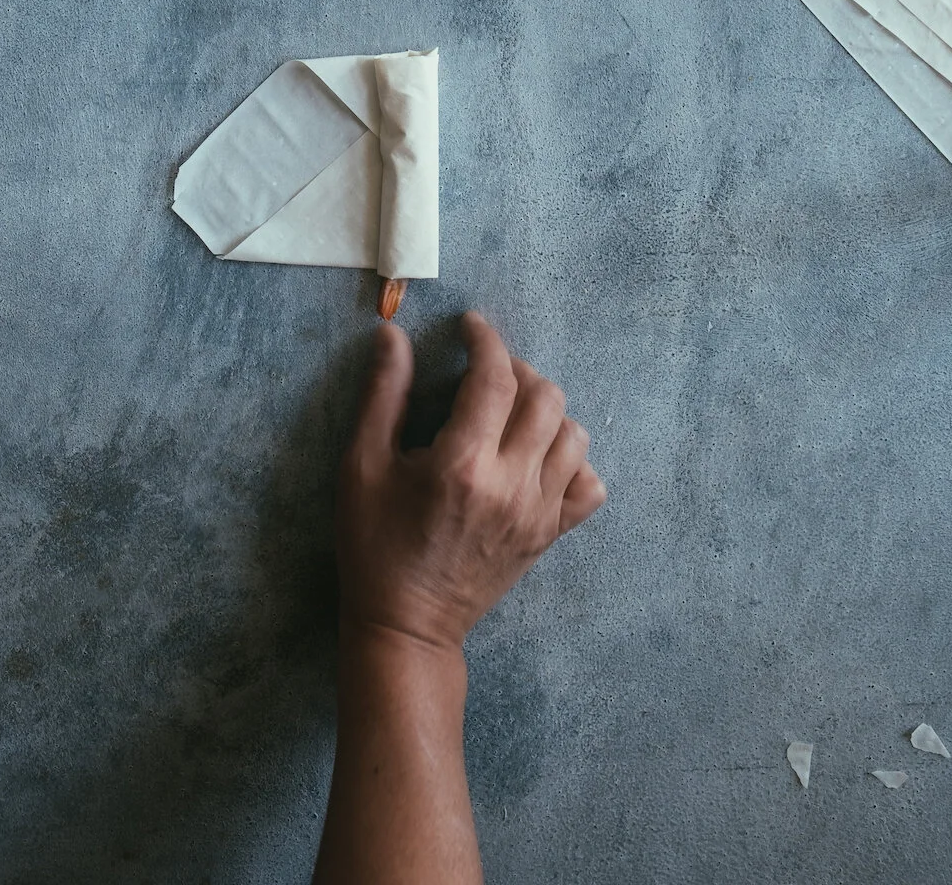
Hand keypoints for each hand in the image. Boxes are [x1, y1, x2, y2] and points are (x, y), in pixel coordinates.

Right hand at [336, 311, 605, 652]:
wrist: (406, 625)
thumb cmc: (374, 545)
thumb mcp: (362, 466)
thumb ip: (383, 395)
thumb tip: (393, 336)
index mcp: (462, 464)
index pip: (495, 377)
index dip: (486, 340)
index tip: (471, 326)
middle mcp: (511, 485)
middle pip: (546, 397)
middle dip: (518, 370)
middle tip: (487, 372)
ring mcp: (538, 513)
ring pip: (574, 435)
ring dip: (546, 411)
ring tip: (511, 413)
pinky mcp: (550, 535)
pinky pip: (589, 485)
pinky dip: (573, 461)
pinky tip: (537, 458)